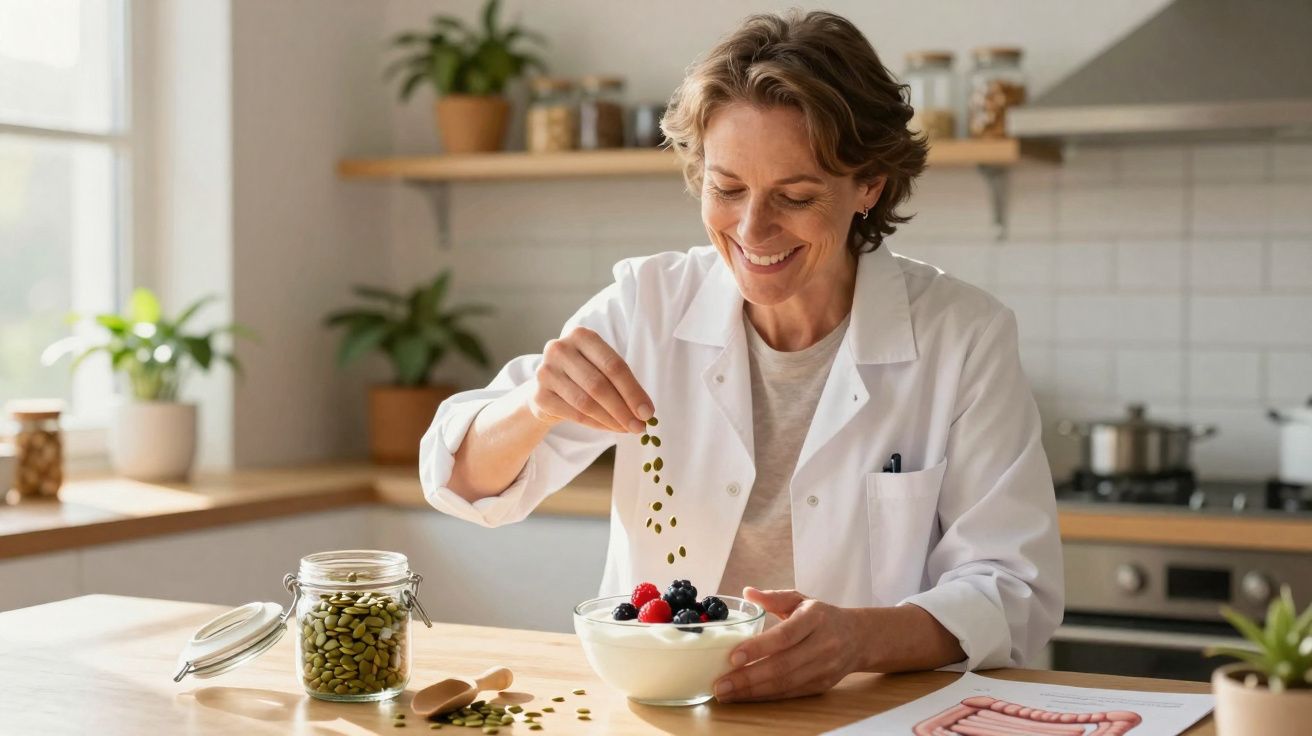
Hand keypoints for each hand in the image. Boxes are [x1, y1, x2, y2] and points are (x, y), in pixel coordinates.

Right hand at [529, 326, 652, 433]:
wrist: (548, 388)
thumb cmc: (583, 375)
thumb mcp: (602, 369)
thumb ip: (623, 384)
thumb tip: (645, 412)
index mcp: (581, 335)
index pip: (614, 365)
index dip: (633, 391)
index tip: (648, 412)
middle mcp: (560, 349)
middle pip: (599, 385)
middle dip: (624, 409)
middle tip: (640, 427)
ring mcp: (546, 371)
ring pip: (586, 402)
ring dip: (611, 420)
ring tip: (627, 429)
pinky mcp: (539, 395)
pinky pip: (574, 414)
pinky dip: (596, 424)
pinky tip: (609, 428)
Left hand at [713, 588, 865, 702]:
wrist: (859, 638)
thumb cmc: (823, 617)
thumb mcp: (802, 600)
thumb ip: (774, 597)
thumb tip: (747, 592)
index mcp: (816, 618)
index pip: (785, 636)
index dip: (759, 648)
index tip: (733, 656)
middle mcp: (823, 644)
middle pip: (782, 665)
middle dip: (748, 678)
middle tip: (720, 684)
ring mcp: (824, 668)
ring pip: (785, 684)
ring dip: (753, 691)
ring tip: (726, 693)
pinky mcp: (822, 685)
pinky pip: (790, 694)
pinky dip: (766, 697)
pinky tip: (745, 696)